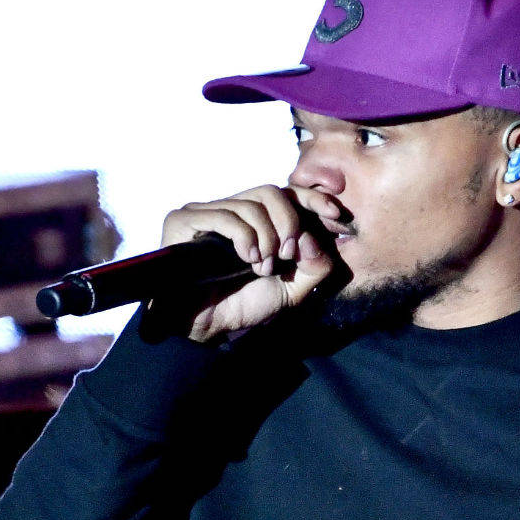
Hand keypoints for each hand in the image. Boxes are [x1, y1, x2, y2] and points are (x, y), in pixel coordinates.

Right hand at [159, 185, 348, 341]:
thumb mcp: (292, 289)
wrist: (205, 326)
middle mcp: (231, 211)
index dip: (312, 198)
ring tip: (260, 266)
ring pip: (252, 205)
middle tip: (287, 254)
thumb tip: (314, 239)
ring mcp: (206, 212)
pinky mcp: (185, 219)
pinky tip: (246, 258)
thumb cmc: (243, 305)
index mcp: (256, 222)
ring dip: (266, 238)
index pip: (286, 194)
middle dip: (289, 223)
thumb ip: (314, 267)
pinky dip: (245, 237)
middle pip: (271, 192)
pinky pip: (226, 215)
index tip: (334, 213)